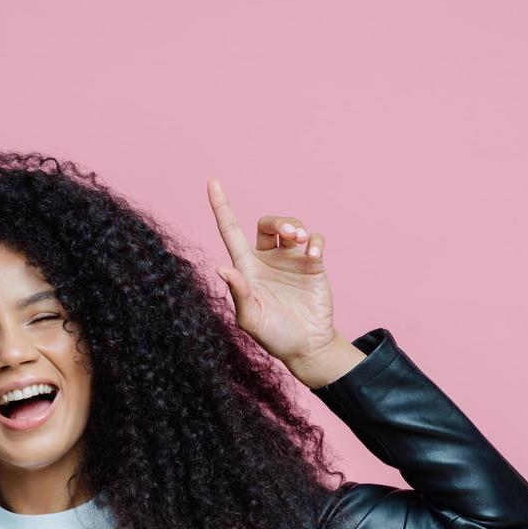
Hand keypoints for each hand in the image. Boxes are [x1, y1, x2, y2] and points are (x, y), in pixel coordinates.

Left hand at [207, 178, 339, 371]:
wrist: (307, 346)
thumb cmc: (273, 336)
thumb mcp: (250, 318)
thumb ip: (238, 293)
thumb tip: (221, 268)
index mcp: (246, 267)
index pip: (231, 230)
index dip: (221, 207)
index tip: (212, 182)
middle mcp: (267, 259)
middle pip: (267, 223)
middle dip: (279, 221)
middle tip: (290, 234)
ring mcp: (291, 261)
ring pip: (291, 227)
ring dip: (296, 227)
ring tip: (301, 241)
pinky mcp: (312, 265)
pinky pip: (314, 241)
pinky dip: (315, 243)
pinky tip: (314, 255)